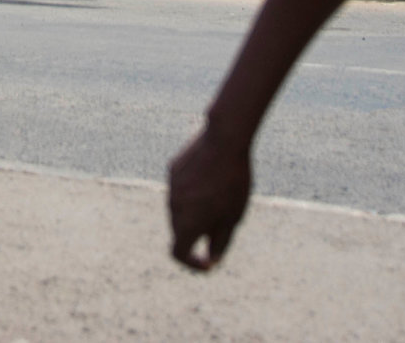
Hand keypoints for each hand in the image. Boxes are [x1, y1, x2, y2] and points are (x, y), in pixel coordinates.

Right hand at [167, 121, 253, 270]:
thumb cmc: (233, 183)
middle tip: (224, 223)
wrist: (224, 141)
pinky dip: (193, 191)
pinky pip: (181, 188)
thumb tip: (211, 259)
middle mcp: (173, 208)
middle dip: (197, 233)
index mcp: (186, 225)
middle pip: (181, 230)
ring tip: (222, 193)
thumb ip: (220, 242)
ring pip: (181, 208)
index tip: (207, 263)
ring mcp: (171, 188)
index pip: (178, 253)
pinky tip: (212, 175)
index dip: (191, 263)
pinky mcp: (173, 169)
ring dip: (196, 210)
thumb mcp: (233, 218)